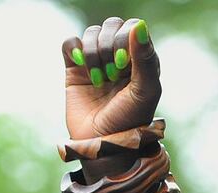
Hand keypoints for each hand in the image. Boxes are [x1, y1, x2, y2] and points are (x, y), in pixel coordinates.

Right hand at [62, 17, 159, 140]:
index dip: (125, 40)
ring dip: (94, 53)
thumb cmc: (129, 120)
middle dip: (108, 45)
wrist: (101, 142)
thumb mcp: (145, 92)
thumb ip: (146, 59)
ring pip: (92, 33)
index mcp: (141, 60)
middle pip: (111, 26)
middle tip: (112, 73)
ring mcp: (97, 61)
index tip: (123, 65)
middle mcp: (119, 57)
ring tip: (99, 80)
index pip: (133, 28)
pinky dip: (74, 49)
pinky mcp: (75, 68)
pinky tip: (81, 67)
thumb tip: (139, 25)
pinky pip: (71, 43)